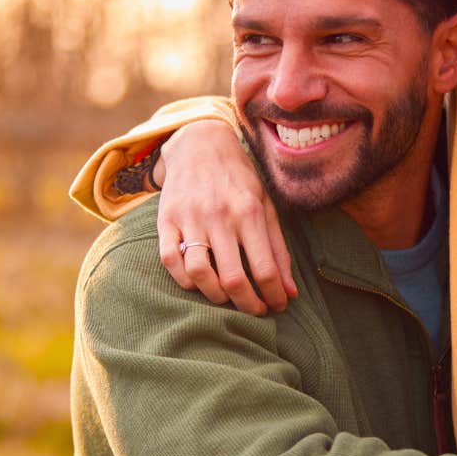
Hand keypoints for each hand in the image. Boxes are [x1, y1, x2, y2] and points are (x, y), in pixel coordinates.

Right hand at [155, 120, 296, 314]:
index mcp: (249, 212)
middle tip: (255, 311)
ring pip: (199, 273)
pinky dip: (185, 280)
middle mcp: (220, 216)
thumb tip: (290, 293)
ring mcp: (190, 218)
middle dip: (248, 305)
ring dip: (215, 296)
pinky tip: (199, 282)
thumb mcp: (266, 207)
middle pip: (234, 278)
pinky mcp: (166, 219)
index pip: (265, 269)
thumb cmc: (239, 180)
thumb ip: (278, 250)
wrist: (200, 144)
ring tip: (227, 298)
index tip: (277, 307)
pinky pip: (170, 260)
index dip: (273, 296)